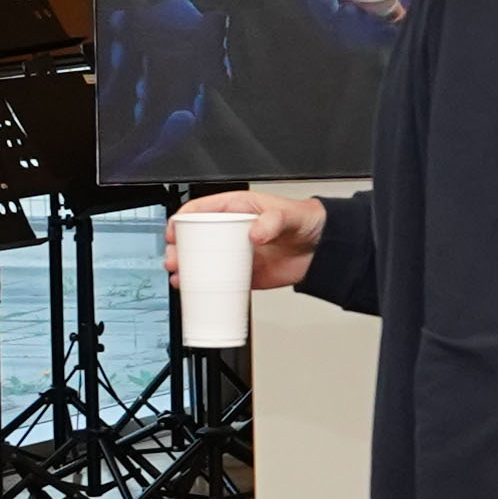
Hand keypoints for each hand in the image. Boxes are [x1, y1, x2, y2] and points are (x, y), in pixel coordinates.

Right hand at [167, 189, 324, 291]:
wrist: (323, 249)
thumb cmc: (305, 221)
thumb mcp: (289, 214)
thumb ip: (273, 221)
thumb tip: (255, 234)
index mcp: (237, 208)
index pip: (200, 210)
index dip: (182, 220)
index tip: (174, 232)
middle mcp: (232, 231)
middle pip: (194, 238)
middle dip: (178, 249)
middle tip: (173, 260)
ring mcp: (236, 253)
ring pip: (202, 261)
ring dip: (186, 269)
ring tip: (178, 277)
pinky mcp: (244, 273)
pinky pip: (218, 280)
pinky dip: (203, 286)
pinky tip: (193, 290)